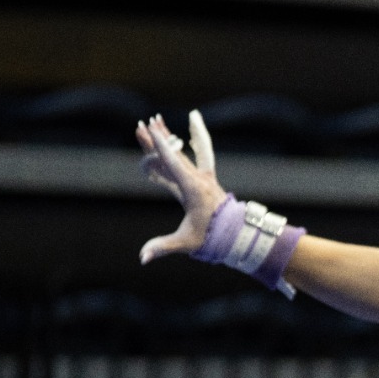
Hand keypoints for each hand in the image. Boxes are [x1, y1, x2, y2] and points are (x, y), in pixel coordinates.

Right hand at [135, 111, 228, 263]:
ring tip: (158, 119)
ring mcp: (203, 177)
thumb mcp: (186, 242)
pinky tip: (186, 129)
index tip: (150, 129)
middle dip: (157, 138)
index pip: (173, 162)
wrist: (236, 234)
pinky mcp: (205, 179)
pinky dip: (190, 141)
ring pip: (183, 153)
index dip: (159, 145)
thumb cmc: (211, 238)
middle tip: (143, 122)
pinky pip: (197, 155)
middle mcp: (199, 178)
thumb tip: (142, 258)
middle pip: (174, 153)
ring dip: (169, 138)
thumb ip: (162, 247)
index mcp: (193, 189)